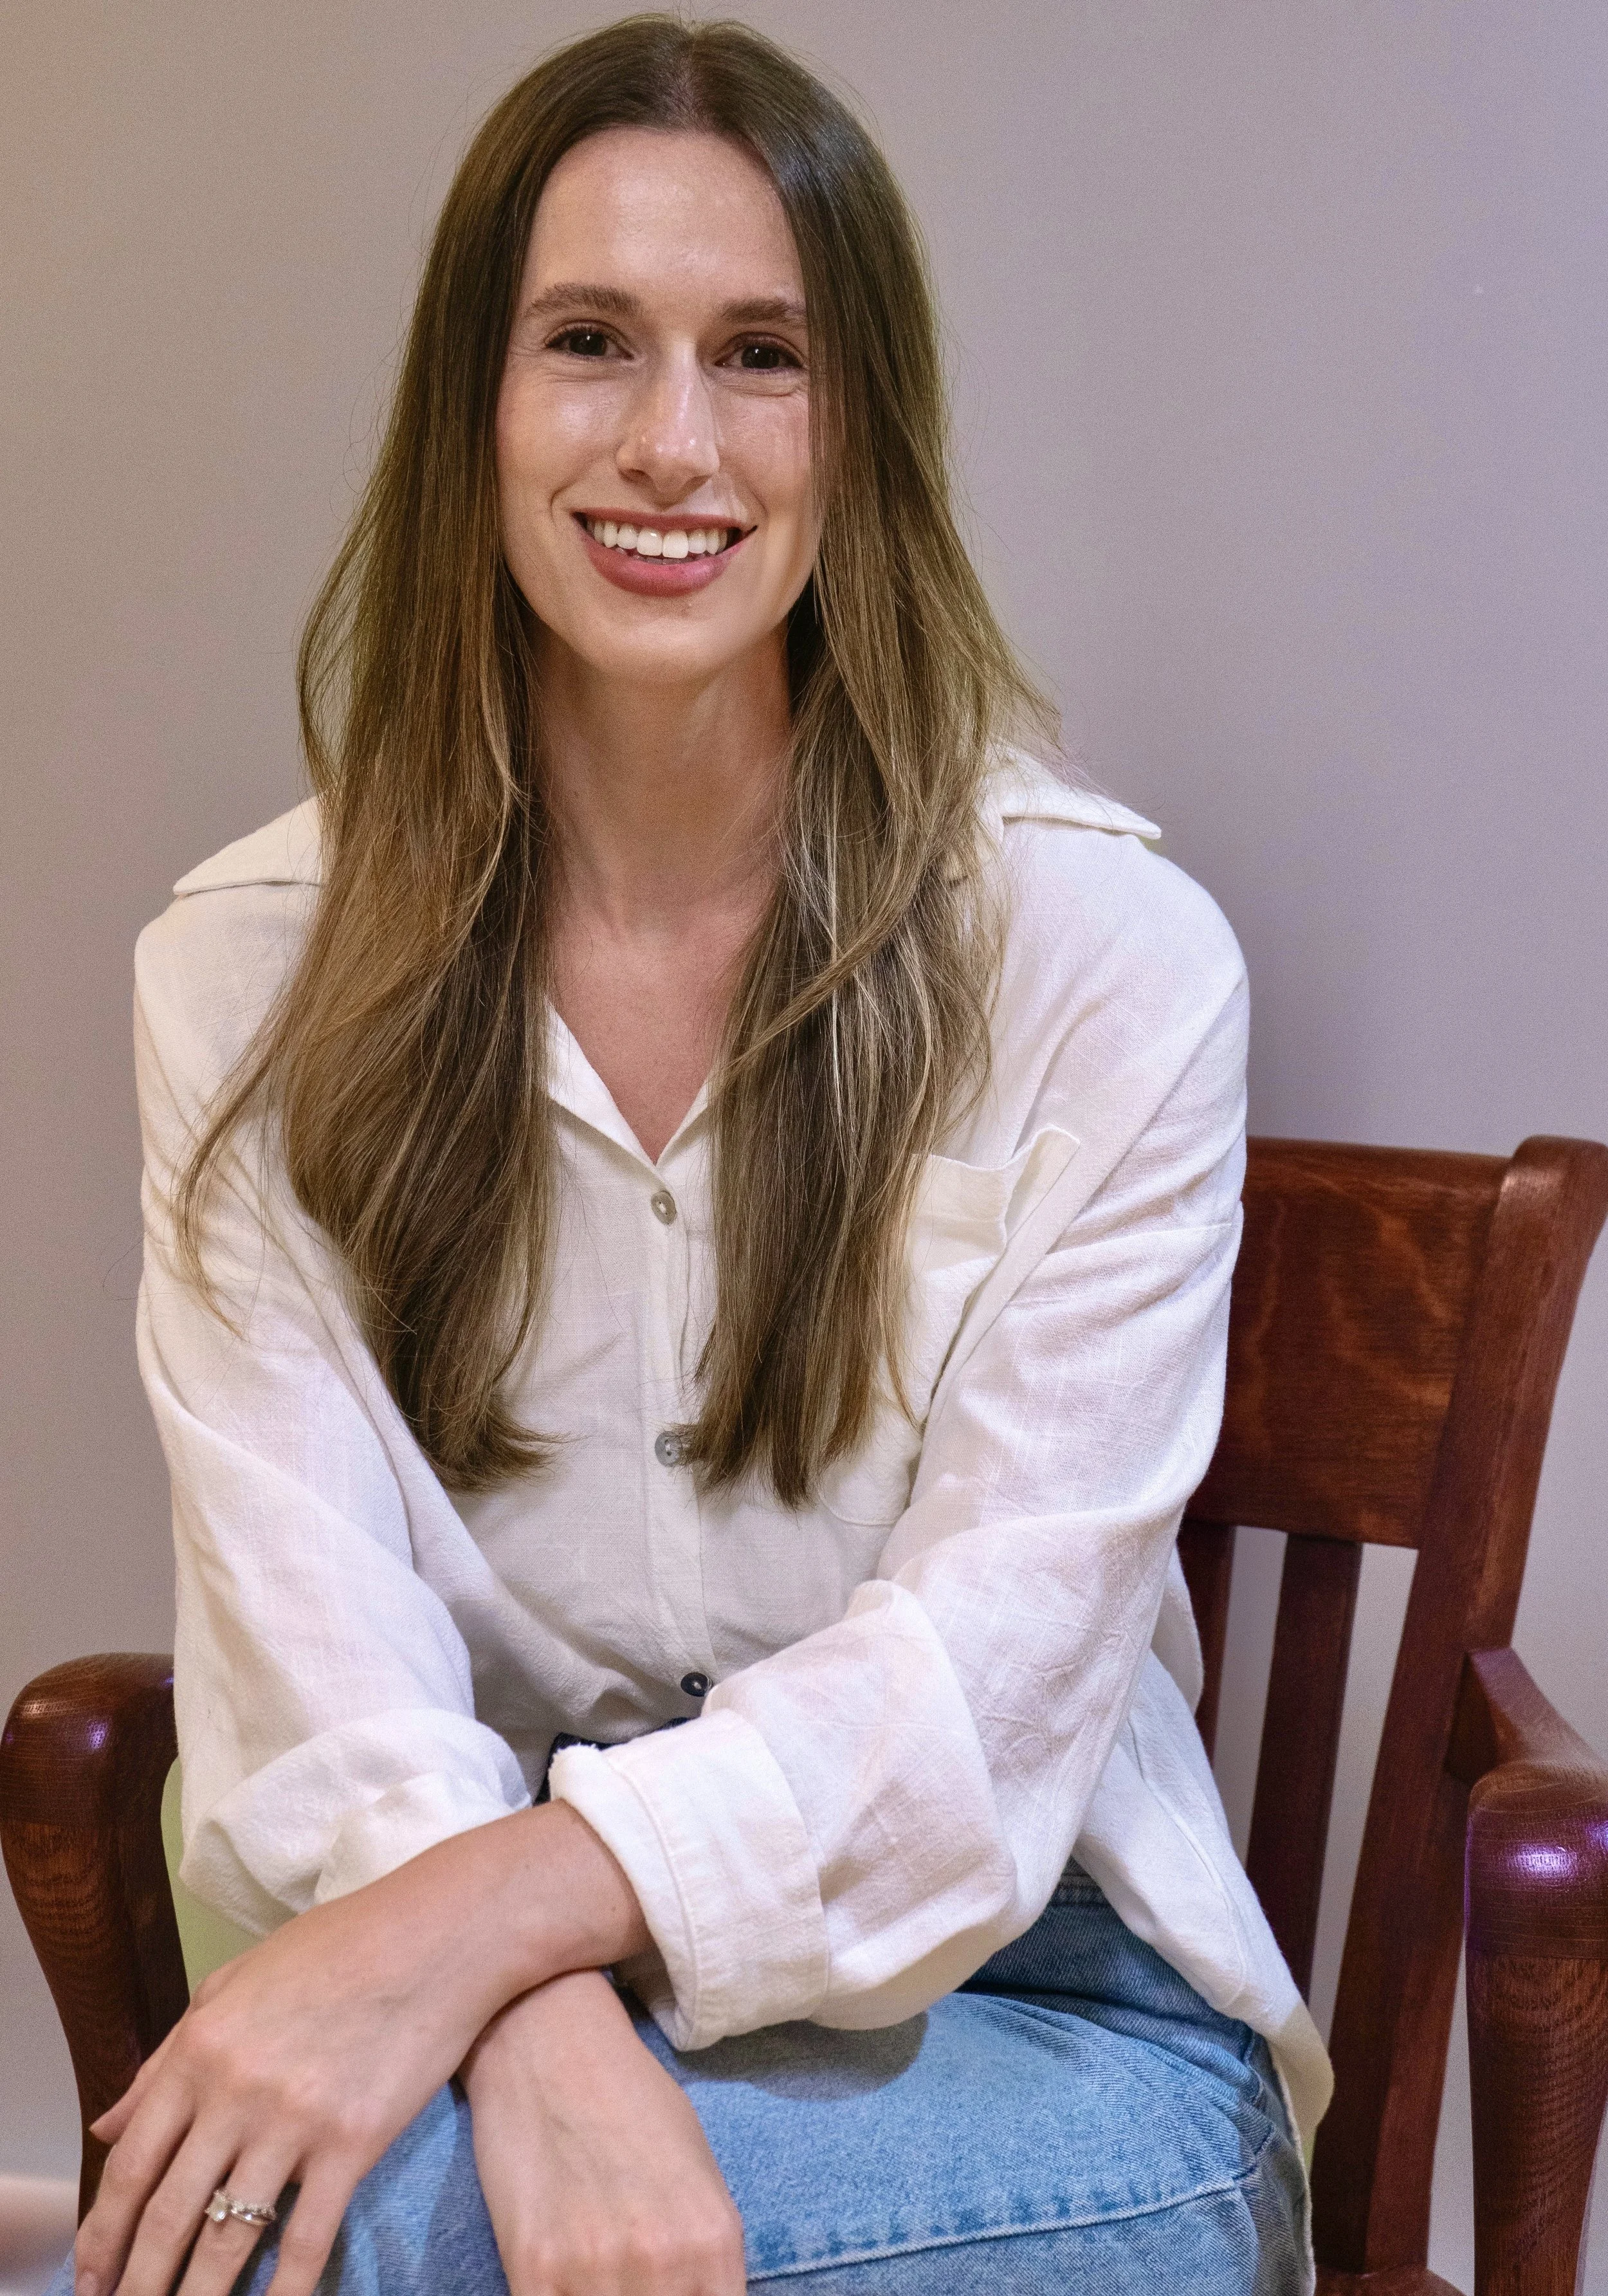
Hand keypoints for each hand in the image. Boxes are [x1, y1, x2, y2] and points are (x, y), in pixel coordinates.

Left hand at [73, 1803, 647, 2295]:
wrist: (438, 1934)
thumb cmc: (339, 1946)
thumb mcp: (235, 1982)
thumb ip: (168, 2057)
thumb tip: (109, 2126)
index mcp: (200, 2047)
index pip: (132, 2165)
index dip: (102, 2235)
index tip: (88, 2280)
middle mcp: (236, 2091)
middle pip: (169, 2214)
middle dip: (137, 2283)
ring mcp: (294, 2121)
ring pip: (228, 2239)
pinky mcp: (353, 2143)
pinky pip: (306, 2239)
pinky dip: (282, 2292)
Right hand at [464, 1972, 745, 2295]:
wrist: (551, 2041)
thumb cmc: (630, 2100)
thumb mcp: (698, 2173)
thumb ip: (703, 2254)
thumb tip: (701, 2295)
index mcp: (714, 2236)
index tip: (679, 2292)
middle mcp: (663, 2259)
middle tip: (637, 2281)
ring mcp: (596, 2267)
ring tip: (601, 2276)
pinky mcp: (533, 2268)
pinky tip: (565, 2281)